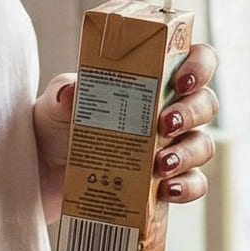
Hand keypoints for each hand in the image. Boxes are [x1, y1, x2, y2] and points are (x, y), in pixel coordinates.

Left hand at [33, 44, 219, 222]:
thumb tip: (72, 91)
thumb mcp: (56, 105)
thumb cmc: (57, 126)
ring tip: (161, 165)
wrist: (44, 173)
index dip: (199, 66)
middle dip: (191, 113)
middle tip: (165, 124)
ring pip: (203, 145)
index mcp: (152, 80)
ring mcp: (172, 147)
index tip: (183, 80)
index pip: (195, 60)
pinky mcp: (166, 182)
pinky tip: (168, 189)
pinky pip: (194, 184)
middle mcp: (168, 110)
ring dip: (188, 153)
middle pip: (205, 103)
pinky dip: (188, 187)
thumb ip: (64, 95)